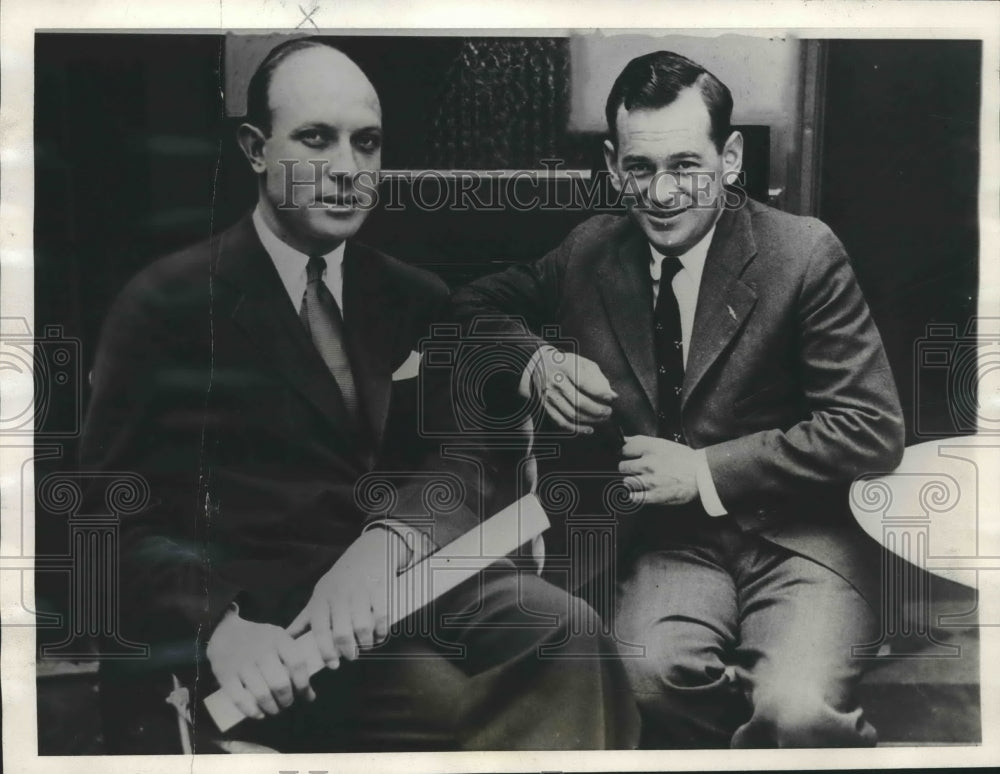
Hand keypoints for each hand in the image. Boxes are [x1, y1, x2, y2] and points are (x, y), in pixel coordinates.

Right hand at [206, 608, 315, 719]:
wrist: (224, 632)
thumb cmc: (259, 640)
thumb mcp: (279, 640)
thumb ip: (294, 662)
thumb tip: (310, 695)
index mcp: (278, 639)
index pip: (297, 664)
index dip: (304, 684)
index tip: (306, 695)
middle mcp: (261, 650)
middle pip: (280, 683)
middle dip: (287, 700)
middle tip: (287, 704)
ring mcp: (242, 663)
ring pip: (261, 694)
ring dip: (271, 708)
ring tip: (275, 710)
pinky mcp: (226, 675)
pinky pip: (240, 699)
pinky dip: (252, 711)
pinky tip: (259, 714)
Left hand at [287, 528, 404, 667]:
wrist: (368, 552)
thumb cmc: (341, 580)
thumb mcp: (321, 594)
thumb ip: (306, 618)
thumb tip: (287, 638)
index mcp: (322, 599)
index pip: (320, 630)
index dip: (325, 651)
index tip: (332, 664)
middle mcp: (339, 595)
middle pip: (341, 632)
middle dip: (347, 651)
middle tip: (351, 657)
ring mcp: (360, 592)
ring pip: (362, 627)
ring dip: (366, 643)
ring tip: (366, 646)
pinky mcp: (379, 589)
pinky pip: (381, 616)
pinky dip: (381, 631)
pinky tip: (379, 635)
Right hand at [526, 346, 617, 432]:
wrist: (538, 366)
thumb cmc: (565, 364)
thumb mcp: (580, 361)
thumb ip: (596, 376)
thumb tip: (610, 393)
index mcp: (564, 366)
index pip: (583, 382)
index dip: (600, 392)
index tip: (611, 397)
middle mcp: (555, 382)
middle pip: (578, 401)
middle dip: (598, 409)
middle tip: (609, 411)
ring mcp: (549, 396)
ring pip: (572, 414)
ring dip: (591, 419)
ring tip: (602, 417)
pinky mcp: (546, 406)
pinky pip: (562, 422)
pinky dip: (577, 428)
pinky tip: (589, 429)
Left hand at [619, 435, 698, 505]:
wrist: (703, 475)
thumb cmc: (685, 459)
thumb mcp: (663, 444)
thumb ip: (643, 442)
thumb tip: (624, 440)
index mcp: (651, 449)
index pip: (624, 448)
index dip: (622, 453)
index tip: (624, 456)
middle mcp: (648, 463)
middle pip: (623, 466)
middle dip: (626, 468)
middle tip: (634, 470)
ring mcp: (651, 481)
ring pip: (627, 481)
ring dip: (631, 482)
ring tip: (638, 481)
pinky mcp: (655, 496)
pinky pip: (635, 497)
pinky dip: (633, 496)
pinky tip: (636, 493)